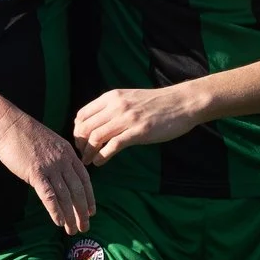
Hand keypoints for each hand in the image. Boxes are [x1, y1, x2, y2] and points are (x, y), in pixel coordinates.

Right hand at [0, 110, 94, 231]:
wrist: (8, 122)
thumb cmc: (25, 133)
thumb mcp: (50, 142)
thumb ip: (58, 157)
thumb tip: (62, 173)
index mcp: (68, 153)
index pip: (85, 179)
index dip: (89, 197)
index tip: (92, 211)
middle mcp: (63, 161)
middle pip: (78, 191)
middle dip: (83, 212)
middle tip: (85, 227)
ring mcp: (50, 167)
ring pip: (65, 196)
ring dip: (70, 216)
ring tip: (72, 230)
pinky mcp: (35, 173)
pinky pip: (49, 196)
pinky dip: (55, 211)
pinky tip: (58, 222)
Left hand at [72, 87, 206, 165]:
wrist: (182, 103)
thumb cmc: (157, 103)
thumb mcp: (130, 98)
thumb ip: (113, 108)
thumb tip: (96, 124)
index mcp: (112, 97)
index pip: (82, 114)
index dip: (77, 131)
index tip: (81, 142)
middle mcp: (116, 106)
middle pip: (86, 127)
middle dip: (80, 144)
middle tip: (83, 155)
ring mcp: (127, 119)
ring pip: (96, 137)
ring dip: (88, 153)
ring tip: (89, 162)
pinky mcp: (139, 132)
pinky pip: (112, 146)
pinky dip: (102, 157)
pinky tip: (100, 163)